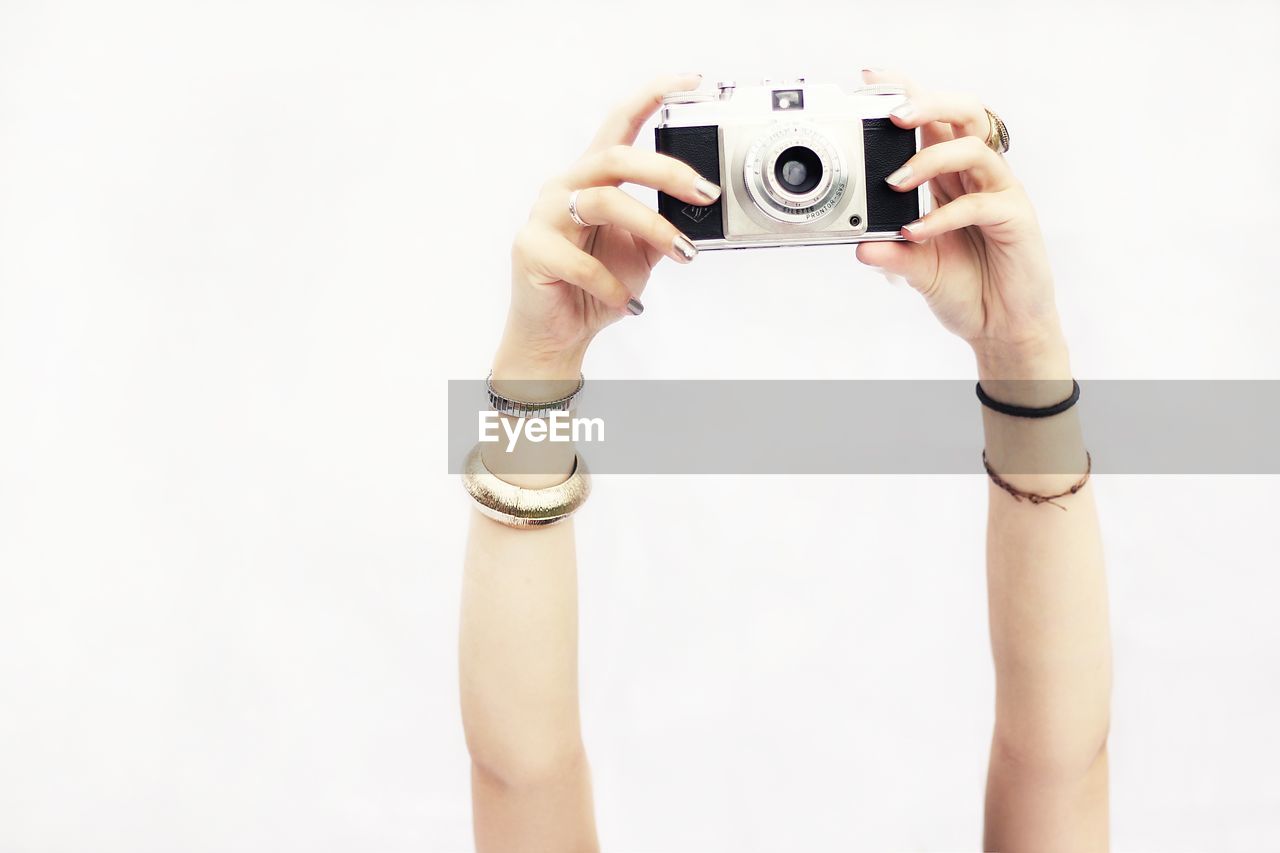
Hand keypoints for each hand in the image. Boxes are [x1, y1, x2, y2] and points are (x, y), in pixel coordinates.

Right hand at [493, 73, 719, 380]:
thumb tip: (700, 210)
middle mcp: (566, 187)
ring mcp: (544, 216)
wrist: (559, 334)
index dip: (653, 96)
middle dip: (666, 170)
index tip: (690, 82)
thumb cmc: (595, 288)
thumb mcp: (642, 252)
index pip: (620, 123)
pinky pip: (581, 262)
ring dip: (652, 227)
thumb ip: (664, 225)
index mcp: (593, 178)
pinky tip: (628, 302)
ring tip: (682, 254)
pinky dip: (612, 284)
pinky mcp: (532, 250)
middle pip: (615, 156)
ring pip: (602, 201)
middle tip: (704, 192)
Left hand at [855, 70, 1068, 378]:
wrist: (1001, 329)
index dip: (908, 93)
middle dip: (927, 104)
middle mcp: (975, 176)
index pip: (932, 121)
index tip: (872, 79)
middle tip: (893, 116)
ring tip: (894, 182)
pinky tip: (917, 232)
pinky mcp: (1015, 218)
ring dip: (929, 159)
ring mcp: (999, 192)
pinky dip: (943, 215)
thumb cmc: (965, 289)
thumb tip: (859, 245)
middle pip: (962, 113)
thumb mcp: (916, 270)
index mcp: (949, 176)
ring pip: (973, 147)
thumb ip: (891, 254)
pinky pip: (980, 203)